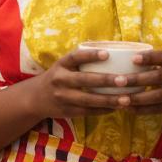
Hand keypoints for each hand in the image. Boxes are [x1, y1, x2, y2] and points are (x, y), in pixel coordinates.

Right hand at [24, 47, 155, 118]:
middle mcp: (60, 80)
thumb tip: (113, 50)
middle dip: (105, 80)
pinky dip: (103, 110)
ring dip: (108, 100)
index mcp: (61, 64)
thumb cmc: (59, 77)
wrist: (36, 98)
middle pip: (84, 80)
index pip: (75, 57)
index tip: (107, 54)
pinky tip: (117, 108)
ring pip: (88, 100)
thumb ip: (81, 60)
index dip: (91, 55)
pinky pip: (88, 111)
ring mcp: (63, 97)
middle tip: (124, 80)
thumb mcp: (64, 65)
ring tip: (126, 99)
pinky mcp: (67, 111)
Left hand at [109, 49, 161, 118]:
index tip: (133, 58)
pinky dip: (142, 110)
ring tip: (120, 99)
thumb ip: (157, 65)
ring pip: (156, 96)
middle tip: (118, 81)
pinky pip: (157, 109)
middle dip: (136, 80)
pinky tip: (129, 109)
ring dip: (137, 98)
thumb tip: (125, 61)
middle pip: (157, 77)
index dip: (148, 57)